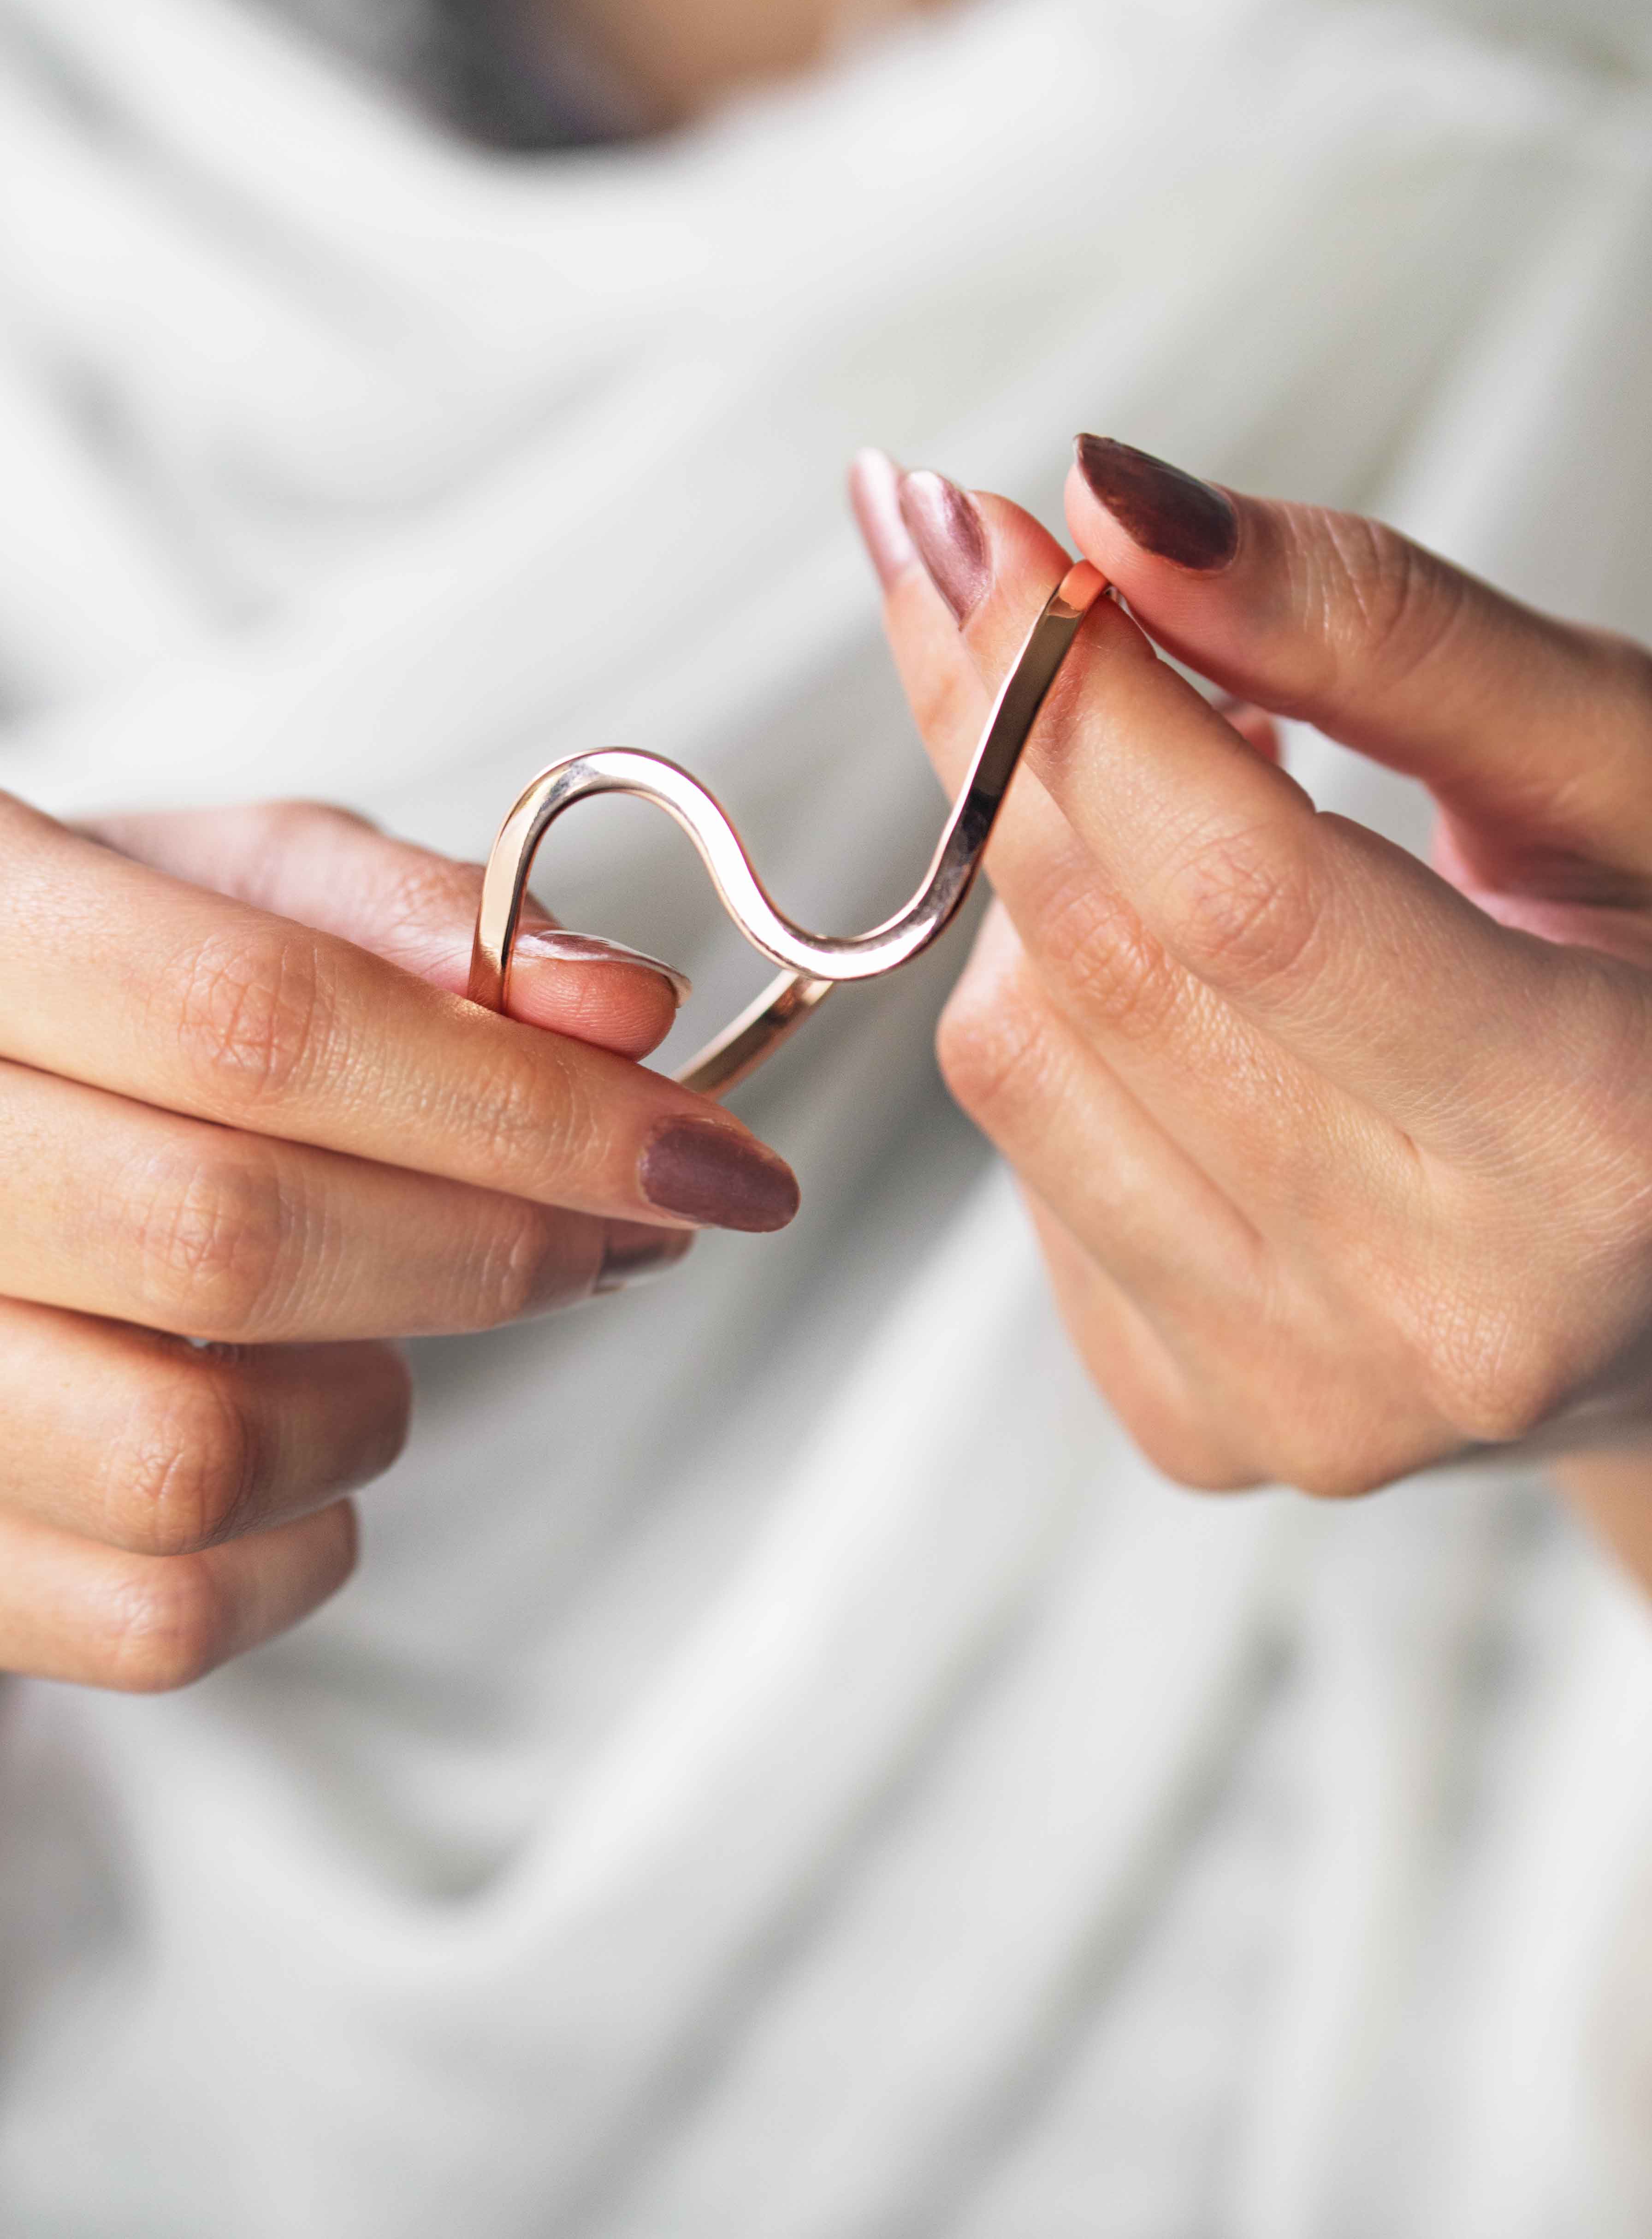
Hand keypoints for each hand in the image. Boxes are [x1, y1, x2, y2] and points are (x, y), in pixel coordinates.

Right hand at [0, 798, 797, 1688]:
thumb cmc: (88, 1001)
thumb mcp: (212, 890)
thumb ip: (411, 917)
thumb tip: (623, 1005)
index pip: (259, 1025)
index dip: (521, 1101)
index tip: (708, 1156)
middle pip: (235, 1237)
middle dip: (499, 1244)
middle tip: (623, 1232)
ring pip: (188, 1458)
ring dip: (367, 1408)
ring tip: (381, 1331)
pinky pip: (158, 1617)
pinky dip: (299, 1548)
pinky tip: (300, 1440)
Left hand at [849, 441, 1651, 1495]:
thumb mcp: (1608, 772)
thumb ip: (1384, 631)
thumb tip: (1118, 510)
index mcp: (1600, 1147)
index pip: (1254, 897)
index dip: (1085, 694)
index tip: (974, 525)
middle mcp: (1439, 1314)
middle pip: (1110, 966)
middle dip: (1006, 732)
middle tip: (973, 568)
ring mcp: (1299, 1398)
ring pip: (1019, 1058)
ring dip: (1038, 877)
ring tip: (1157, 802)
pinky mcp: (1197, 1423)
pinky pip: (1023, 1154)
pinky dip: (1059, 1016)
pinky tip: (1174, 976)